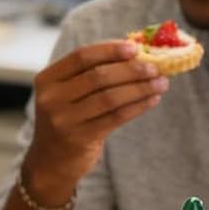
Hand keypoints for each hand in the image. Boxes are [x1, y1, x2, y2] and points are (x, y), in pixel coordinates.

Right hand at [19, 40, 168, 204]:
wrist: (51, 161)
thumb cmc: (68, 120)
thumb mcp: (68, 94)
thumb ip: (91, 73)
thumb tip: (134, 52)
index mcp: (47, 79)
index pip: (81, 56)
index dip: (110, 50)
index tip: (135, 47)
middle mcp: (51, 98)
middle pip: (98, 76)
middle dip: (131, 70)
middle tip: (156, 67)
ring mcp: (64, 120)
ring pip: (110, 97)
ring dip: (140, 88)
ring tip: (161, 83)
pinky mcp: (80, 139)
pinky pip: (115, 117)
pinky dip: (137, 106)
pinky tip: (152, 100)